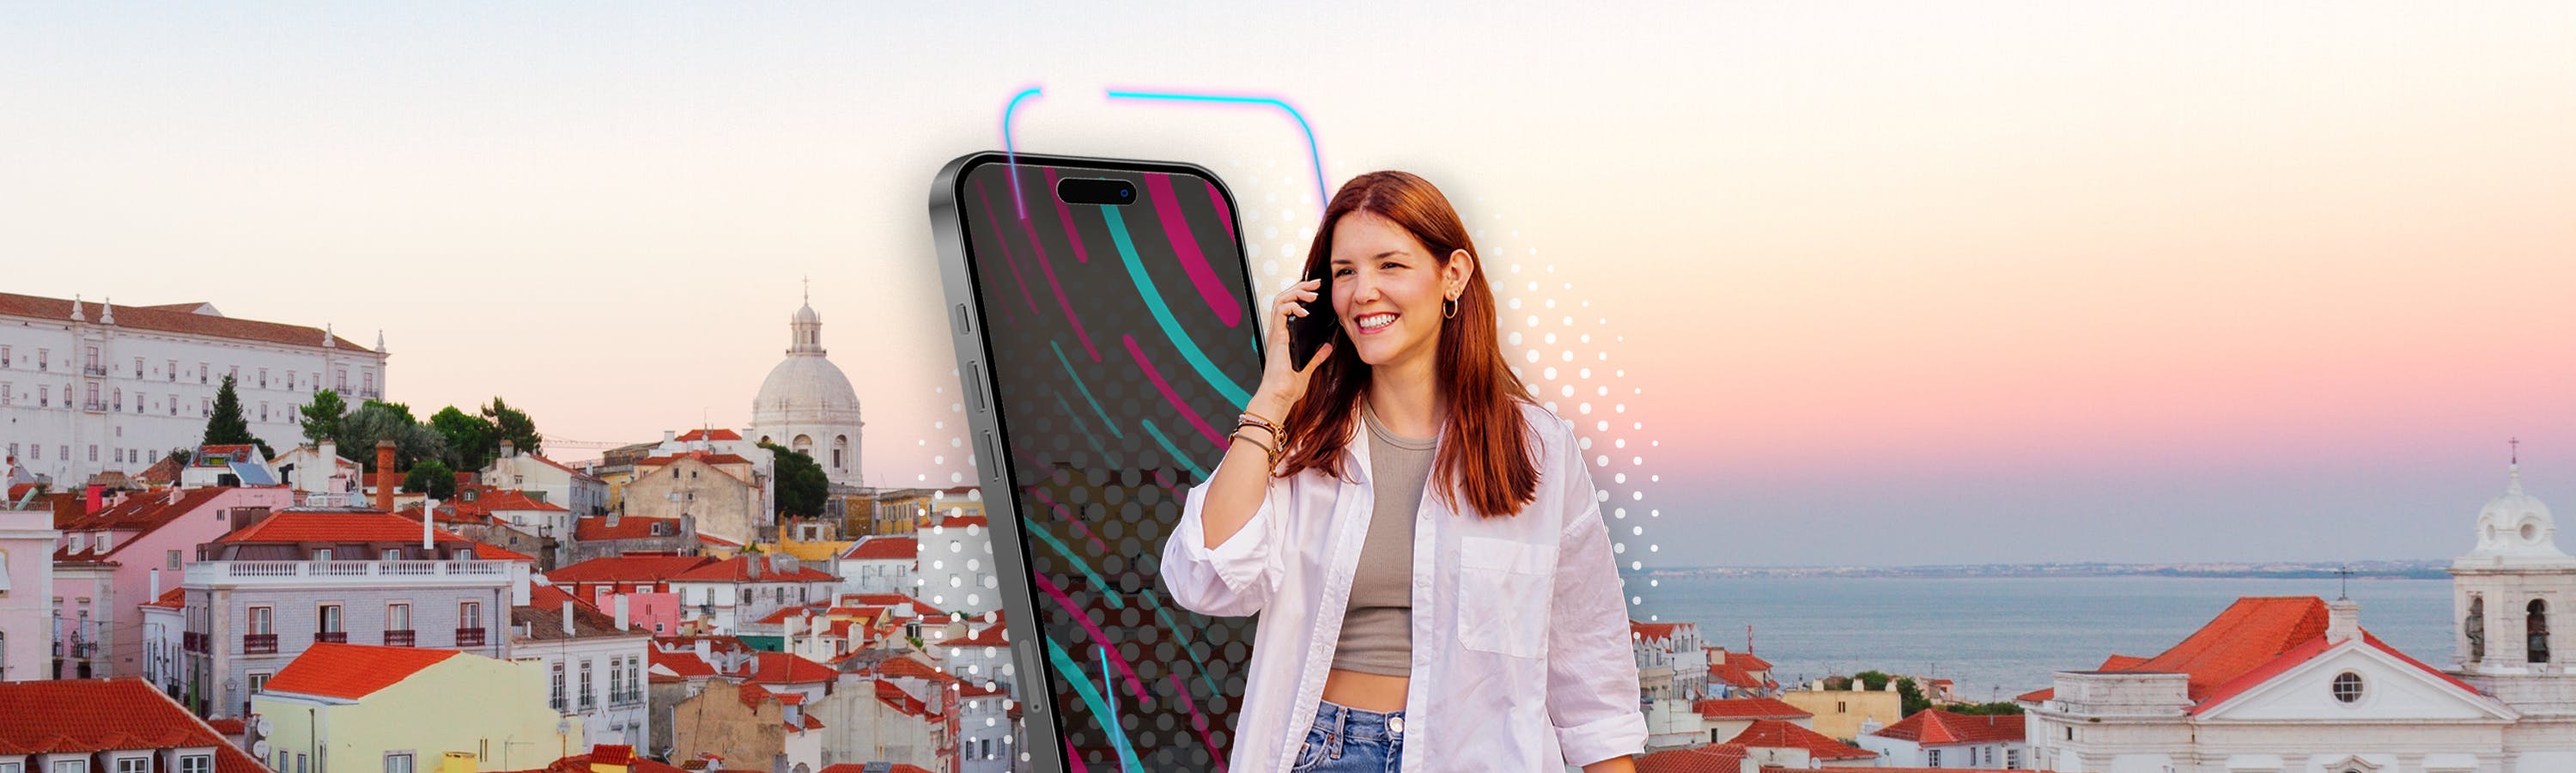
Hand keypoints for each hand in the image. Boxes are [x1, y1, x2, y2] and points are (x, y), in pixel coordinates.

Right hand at [1256, 278, 1333, 415]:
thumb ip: (1317, 356)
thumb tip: (1327, 346)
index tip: (1317, 290)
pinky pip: (1280, 311)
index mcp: (1284, 336)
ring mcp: (1276, 332)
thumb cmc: (1287, 387)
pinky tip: (1305, 310)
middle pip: (1285, 298)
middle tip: (1317, 283)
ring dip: (1297, 292)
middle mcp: (1278, 331)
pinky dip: (1292, 306)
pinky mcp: (1277, 336)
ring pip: (1281, 299)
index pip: (1290, 306)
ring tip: (1313, 293)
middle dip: (1301, 287)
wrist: (1279, 398)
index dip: (1302, 294)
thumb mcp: (1308, 368)